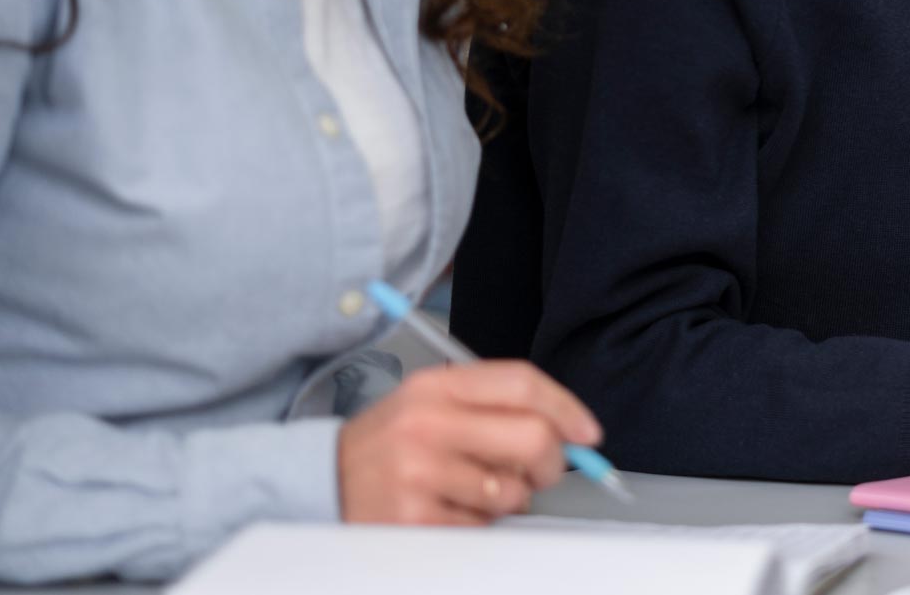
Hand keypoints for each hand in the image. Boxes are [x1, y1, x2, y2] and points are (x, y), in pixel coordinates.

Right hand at [338, 360, 601, 525]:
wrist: (321, 481)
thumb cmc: (390, 442)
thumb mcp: (430, 403)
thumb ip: (493, 406)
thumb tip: (566, 431)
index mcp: (437, 386)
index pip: (522, 383)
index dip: (567, 407)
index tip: (588, 432)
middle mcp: (427, 423)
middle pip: (531, 437)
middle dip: (552, 461)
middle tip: (542, 471)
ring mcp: (418, 472)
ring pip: (512, 491)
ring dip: (508, 499)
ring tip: (474, 490)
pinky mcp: (413, 518)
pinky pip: (481, 527)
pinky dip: (478, 523)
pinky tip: (450, 509)